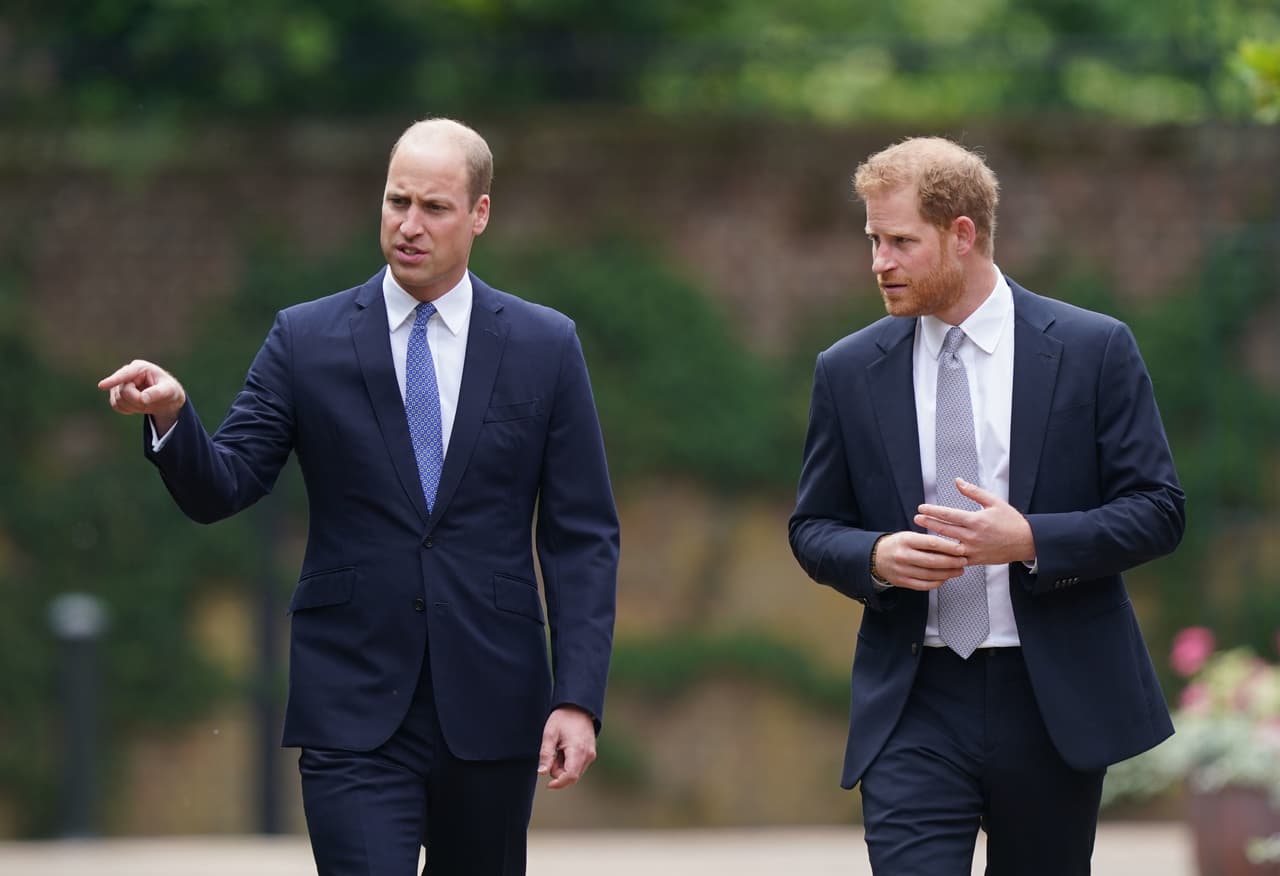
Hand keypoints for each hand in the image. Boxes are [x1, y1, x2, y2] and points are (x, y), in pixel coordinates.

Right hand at [98, 359, 186, 434]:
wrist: (166, 399)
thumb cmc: (169, 390)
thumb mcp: (169, 390)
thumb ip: (157, 393)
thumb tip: (143, 398)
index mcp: (140, 368)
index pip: (125, 374)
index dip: (113, 380)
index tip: (102, 386)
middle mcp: (127, 373)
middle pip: (123, 392)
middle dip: (137, 401)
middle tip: (150, 401)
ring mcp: (120, 383)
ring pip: (118, 400)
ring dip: (133, 406)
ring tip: (146, 402)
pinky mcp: (116, 394)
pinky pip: (116, 406)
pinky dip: (128, 410)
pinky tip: (138, 406)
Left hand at [538, 706, 596, 789]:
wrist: (578, 707)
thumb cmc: (563, 718)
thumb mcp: (550, 734)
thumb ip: (546, 754)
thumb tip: (542, 772)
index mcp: (578, 750)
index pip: (570, 776)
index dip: (559, 783)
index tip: (548, 785)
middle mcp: (588, 755)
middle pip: (572, 776)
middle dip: (559, 771)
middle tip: (552, 754)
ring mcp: (591, 755)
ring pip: (575, 772)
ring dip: (564, 767)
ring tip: (559, 749)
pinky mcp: (591, 754)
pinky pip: (578, 766)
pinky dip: (569, 763)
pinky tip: (565, 750)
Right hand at [872, 530, 967, 590]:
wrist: (876, 557)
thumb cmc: (897, 545)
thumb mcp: (909, 536)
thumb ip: (928, 541)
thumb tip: (951, 546)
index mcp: (906, 540)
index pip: (932, 543)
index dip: (949, 547)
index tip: (961, 549)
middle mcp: (904, 556)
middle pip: (933, 561)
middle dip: (952, 562)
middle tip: (963, 561)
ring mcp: (903, 570)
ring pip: (931, 574)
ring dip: (948, 573)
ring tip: (958, 570)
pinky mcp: (903, 582)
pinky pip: (924, 585)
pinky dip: (937, 582)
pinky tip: (944, 578)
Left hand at [915, 478, 1035, 565]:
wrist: (1026, 542)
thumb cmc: (1011, 521)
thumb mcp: (994, 502)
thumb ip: (973, 492)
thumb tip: (958, 481)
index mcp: (976, 520)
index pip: (949, 515)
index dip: (933, 511)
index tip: (921, 508)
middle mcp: (973, 536)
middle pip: (945, 529)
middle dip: (928, 523)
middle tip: (916, 518)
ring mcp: (973, 550)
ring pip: (948, 546)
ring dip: (933, 540)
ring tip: (921, 535)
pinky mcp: (976, 560)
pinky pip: (956, 560)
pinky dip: (945, 557)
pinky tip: (935, 553)